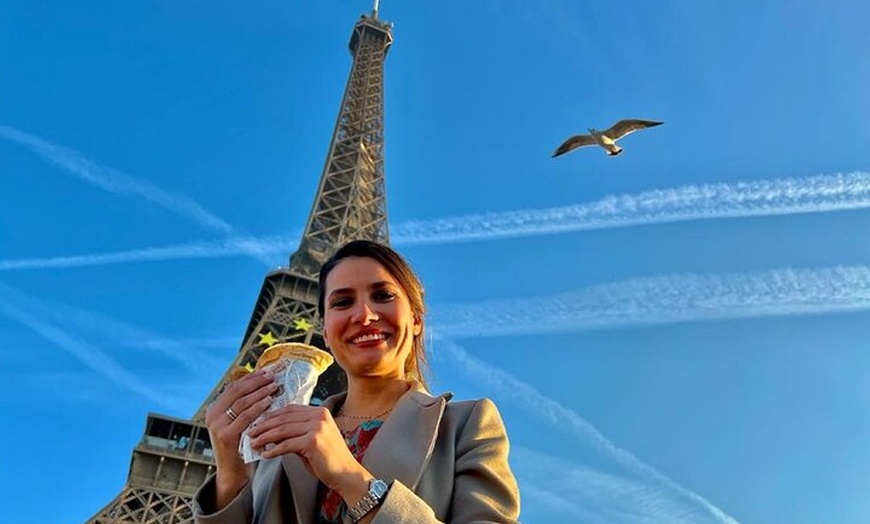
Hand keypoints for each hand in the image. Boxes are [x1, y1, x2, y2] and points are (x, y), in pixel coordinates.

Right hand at [204, 369, 277, 507]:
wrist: (232, 471)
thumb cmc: (241, 444)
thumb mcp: (238, 422)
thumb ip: (245, 406)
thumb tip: (264, 383)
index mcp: (214, 408)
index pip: (234, 386)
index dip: (251, 377)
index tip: (267, 370)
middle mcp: (212, 414)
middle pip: (237, 391)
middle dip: (256, 381)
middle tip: (273, 375)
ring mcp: (217, 425)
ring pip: (241, 402)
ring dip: (260, 392)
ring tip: (274, 386)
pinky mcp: (225, 435)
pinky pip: (245, 417)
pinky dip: (258, 407)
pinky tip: (269, 402)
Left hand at [247, 405, 371, 496]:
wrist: (345, 473)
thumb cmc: (328, 459)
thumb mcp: (311, 439)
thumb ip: (294, 432)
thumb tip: (270, 432)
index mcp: (319, 411)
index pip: (289, 409)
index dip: (271, 416)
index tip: (257, 422)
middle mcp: (319, 415)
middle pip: (284, 418)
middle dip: (264, 425)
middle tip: (250, 432)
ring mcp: (317, 427)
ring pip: (283, 430)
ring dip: (265, 437)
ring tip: (254, 443)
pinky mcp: (313, 441)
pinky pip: (287, 445)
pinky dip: (274, 450)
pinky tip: (265, 455)